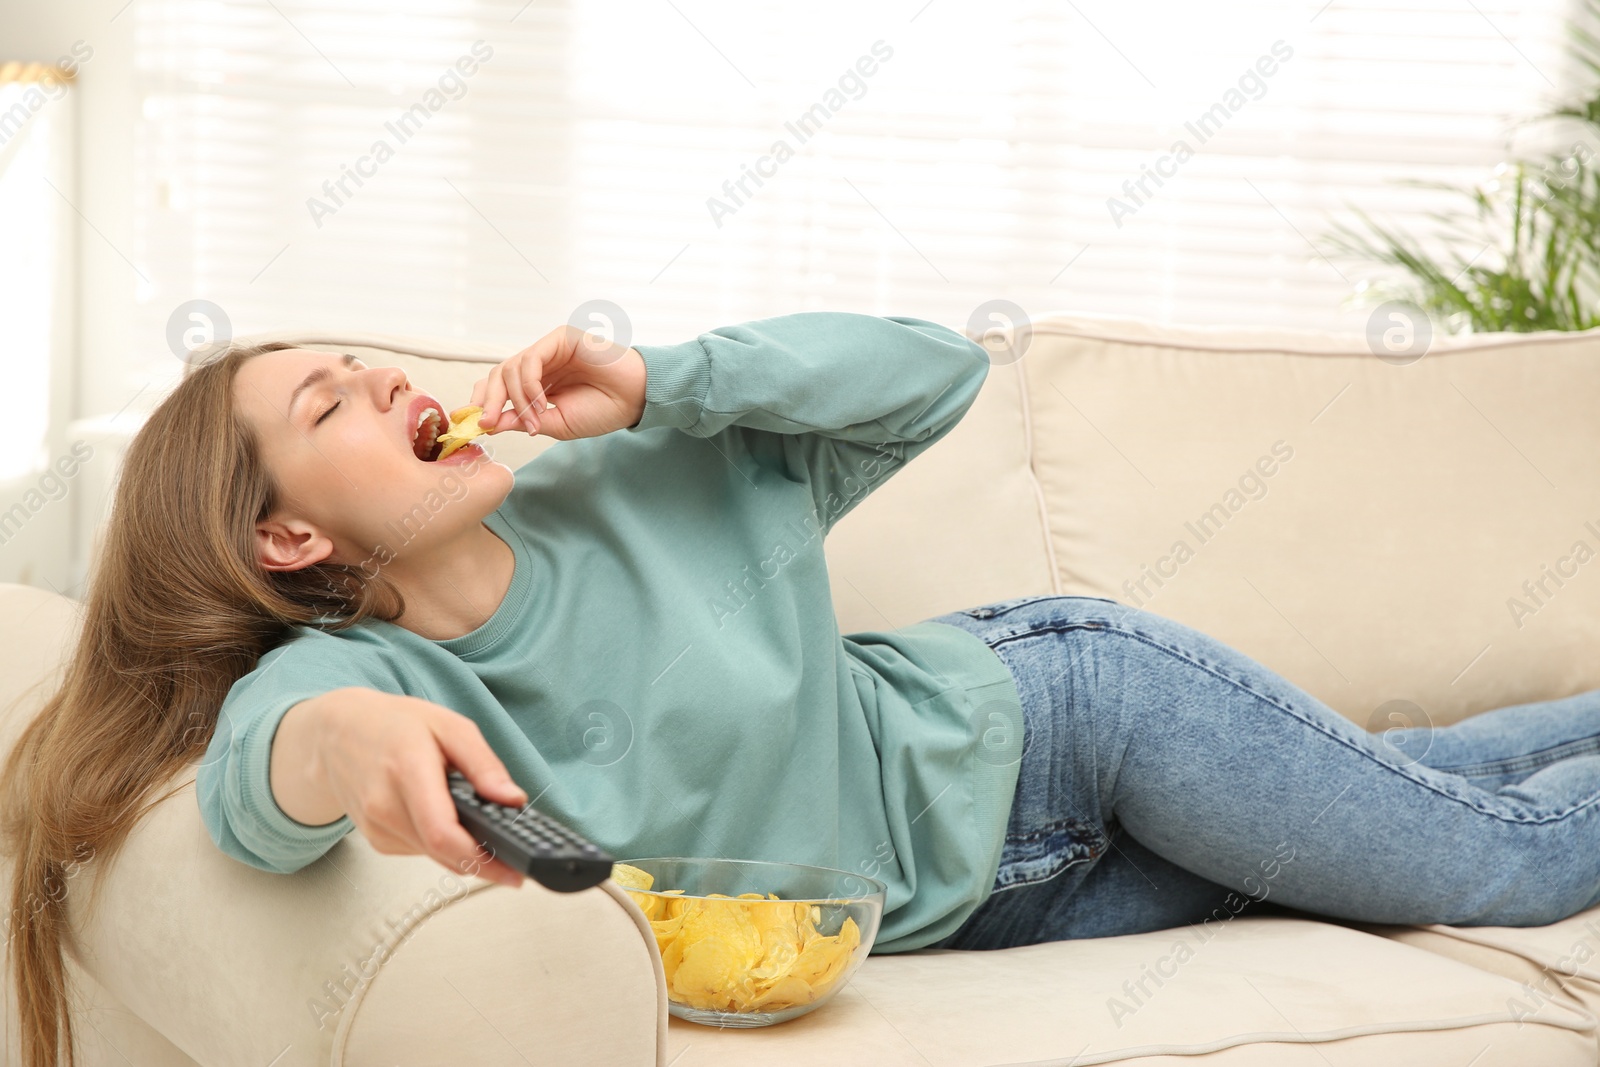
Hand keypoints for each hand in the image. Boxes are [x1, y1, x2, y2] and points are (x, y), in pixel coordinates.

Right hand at [302, 687, 531, 887]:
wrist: (337, 732)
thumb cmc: (392, 724)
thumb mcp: (449, 726)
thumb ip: (484, 764)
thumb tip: (512, 799)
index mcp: (408, 769)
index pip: (442, 831)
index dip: (481, 858)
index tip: (513, 871)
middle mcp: (385, 804)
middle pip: (443, 851)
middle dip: (483, 859)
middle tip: (512, 856)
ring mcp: (376, 826)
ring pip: (435, 855)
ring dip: (462, 849)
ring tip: (476, 821)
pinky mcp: (376, 839)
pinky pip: (421, 851)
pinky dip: (441, 842)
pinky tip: (442, 816)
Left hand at [470, 324, 646, 440]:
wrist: (636, 398)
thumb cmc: (603, 410)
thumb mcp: (555, 424)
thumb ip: (523, 421)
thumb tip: (490, 423)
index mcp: (538, 382)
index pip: (498, 387)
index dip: (482, 403)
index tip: (474, 425)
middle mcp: (541, 363)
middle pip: (498, 375)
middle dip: (488, 401)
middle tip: (487, 424)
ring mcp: (549, 349)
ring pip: (510, 369)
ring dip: (516, 400)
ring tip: (534, 421)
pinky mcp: (560, 338)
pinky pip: (530, 360)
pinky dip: (528, 386)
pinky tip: (540, 404)